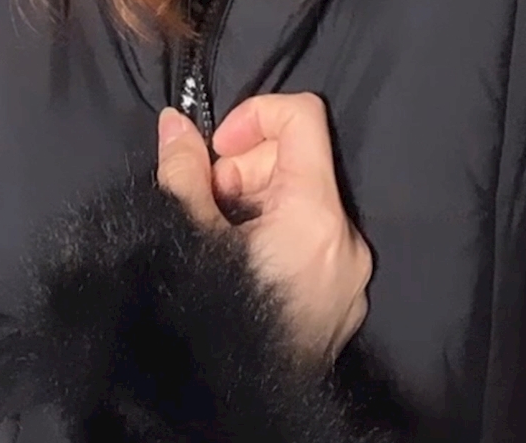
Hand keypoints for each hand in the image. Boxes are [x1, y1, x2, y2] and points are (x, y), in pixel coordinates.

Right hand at [157, 93, 371, 364]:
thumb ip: (183, 170)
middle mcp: (347, 240)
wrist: (233, 408)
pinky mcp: (343, 303)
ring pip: (303, 203)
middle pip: (298, 161)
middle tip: (207, 207)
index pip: (304, 117)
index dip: (255, 117)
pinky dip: (276, 237)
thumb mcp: (188, 234)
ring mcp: (350, 277)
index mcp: (316, 215)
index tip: (217, 150)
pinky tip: (241, 267)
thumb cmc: (210, 316)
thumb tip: (175, 123)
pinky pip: (312, 242)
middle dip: (245, 172)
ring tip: (219, 242)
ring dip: (256, 205)